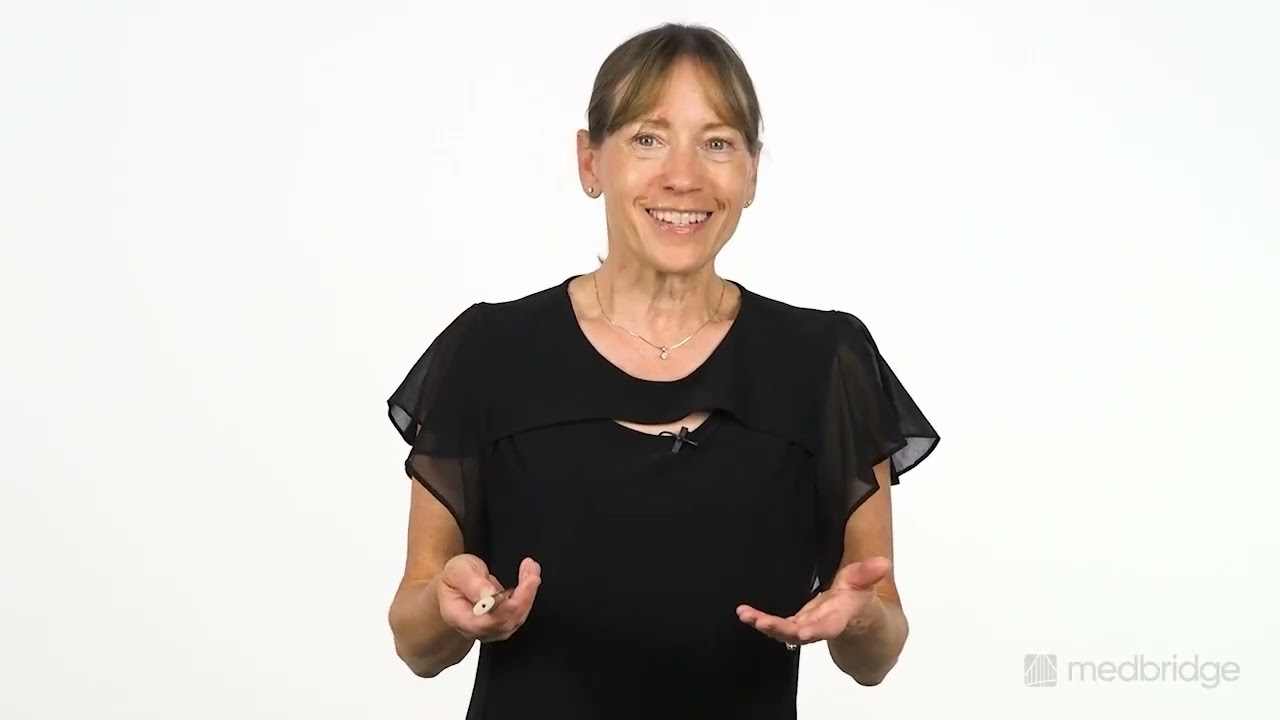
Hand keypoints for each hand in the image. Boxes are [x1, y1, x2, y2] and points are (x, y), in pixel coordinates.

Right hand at [436, 554, 540, 641]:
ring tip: (531, 568)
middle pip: (506, 621)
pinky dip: (528, 593)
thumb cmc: (454, 579)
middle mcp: (477, 629)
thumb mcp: (458, 571)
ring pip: (517, 617)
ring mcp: (492, 629)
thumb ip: (472, 584)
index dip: (504, 608)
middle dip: (523, 595)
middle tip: (531, 572)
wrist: (455, 585)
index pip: (486, 622)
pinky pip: (520, 612)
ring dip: (529, 592)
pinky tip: (530, 575)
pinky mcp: (504, 623)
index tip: (514, 589)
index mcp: (460, 618)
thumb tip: (490, 596)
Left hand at [736, 556, 890, 648]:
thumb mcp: (865, 582)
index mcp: (840, 617)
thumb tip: (883, 562)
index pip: (829, 626)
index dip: (816, 630)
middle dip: (780, 629)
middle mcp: (820, 626)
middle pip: (800, 633)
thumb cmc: (859, 599)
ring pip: (784, 632)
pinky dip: (760, 621)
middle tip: (760, 622)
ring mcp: (806, 627)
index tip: (803, 631)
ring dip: (765, 625)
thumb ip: (870, 573)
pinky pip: (777, 626)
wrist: (857, 621)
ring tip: (746, 615)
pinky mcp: (795, 625)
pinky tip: (744, 613)